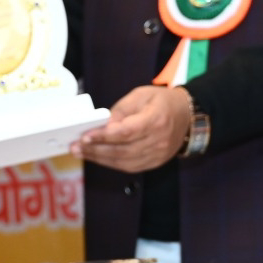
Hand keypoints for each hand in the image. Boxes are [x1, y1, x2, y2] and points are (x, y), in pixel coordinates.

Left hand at [72, 85, 192, 173]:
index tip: (85, 136)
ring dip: (99, 158)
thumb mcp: (140, 95)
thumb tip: (101, 125)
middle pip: (123, 150)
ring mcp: (158, 154)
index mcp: (156, 119)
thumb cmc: (162, 102)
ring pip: (124, 162)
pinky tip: (97, 157)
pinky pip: (129, 167)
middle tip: (75, 146)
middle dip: (95, 149)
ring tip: (81, 152)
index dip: (104, 136)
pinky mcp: (155, 163)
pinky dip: (111, 163)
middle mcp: (159, 140)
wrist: (187, 116)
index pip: (127, 132)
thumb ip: (120, 111)